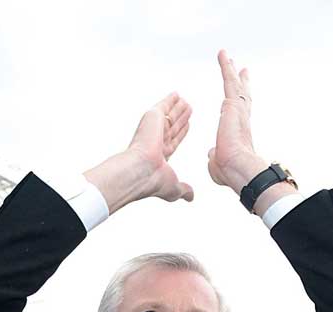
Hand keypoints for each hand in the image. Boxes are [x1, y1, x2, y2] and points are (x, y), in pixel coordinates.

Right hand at [84, 93, 193, 214]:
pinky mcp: (152, 117)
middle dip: (180, 119)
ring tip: (186, 101)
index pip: (173, 141)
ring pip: (170, 116)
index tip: (187, 126)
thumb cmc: (154, 181)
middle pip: (172, 126)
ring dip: (178, 109)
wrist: (141, 171)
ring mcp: (153, 128)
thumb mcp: (174, 188)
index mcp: (160, 156)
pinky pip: (164, 106)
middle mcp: (156, 141)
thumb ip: (184, 189)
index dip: (181, 133)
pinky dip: (170, 100)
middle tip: (188, 109)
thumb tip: (191, 197)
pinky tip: (177, 94)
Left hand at [208, 50, 294, 214]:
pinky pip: (229, 80)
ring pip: (235, 85)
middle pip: (242, 96)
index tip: (239, 95)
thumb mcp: (218, 162)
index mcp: (239, 133)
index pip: (239, 114)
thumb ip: (215, 155)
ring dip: (230, 70)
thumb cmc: (231, 172)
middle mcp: (242, 120)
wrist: (238, 168)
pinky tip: (222, 55)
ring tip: (226, 57)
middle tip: (242, 70)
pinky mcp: (234, 104)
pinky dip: (226, 67)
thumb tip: (212, 153)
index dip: (239, 103)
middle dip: (241, 82)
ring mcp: (239, 111)